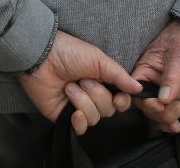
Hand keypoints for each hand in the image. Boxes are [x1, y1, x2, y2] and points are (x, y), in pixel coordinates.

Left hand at [17, 30, 140, 135]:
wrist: (41, 56)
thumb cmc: (68, 52)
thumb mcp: (98, 59)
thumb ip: (119, 75)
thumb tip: (138, 88)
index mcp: (101, 81)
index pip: (120, 101)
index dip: (121, 102)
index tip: (118, 97)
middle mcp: (91, 95)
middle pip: (108, 110)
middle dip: (97, 95)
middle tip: (83, 80)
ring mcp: (77, 106)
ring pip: (94, 118)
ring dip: (83, 101)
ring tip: (69, 87)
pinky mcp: (63, 115)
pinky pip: (80, 129)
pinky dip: (79, 122)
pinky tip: (74, 111)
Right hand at [129, 21, 179, 133]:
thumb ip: (172, 77)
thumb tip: (163, 99)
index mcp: (145, 68)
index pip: (136, 89)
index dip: (143, 100)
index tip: (157, 104)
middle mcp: (152, 81)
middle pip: (145, 104)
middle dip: (159, 112)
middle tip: (177, 108)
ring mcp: (164, 89)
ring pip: (157, 111)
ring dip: (165, 119)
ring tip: (179, 116)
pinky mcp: (176, 95)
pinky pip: (169, 111)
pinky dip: (170, 122)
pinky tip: (177, 127)